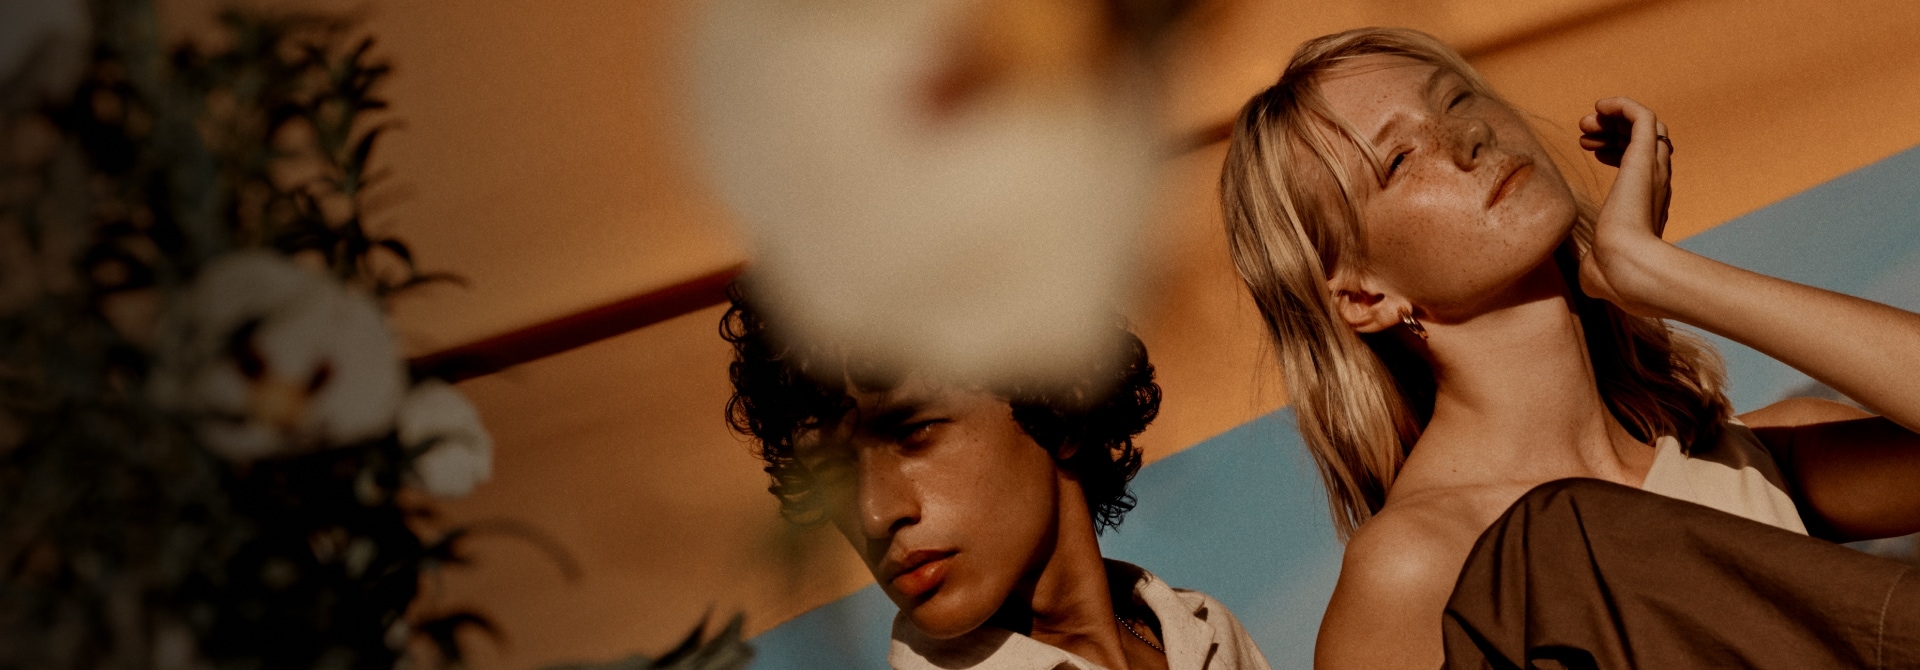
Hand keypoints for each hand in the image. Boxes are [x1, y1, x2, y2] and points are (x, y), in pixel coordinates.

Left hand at [1576, 97, 1674, 315]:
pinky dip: (1624, 105)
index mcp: (1648, 204)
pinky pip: (1642, 117)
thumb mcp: (1597, 264)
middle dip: (1613, 130)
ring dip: (1614, 118)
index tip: (1589, 147)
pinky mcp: (1644, 158)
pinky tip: (1601, 105)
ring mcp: (1653, 170)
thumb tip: (1587, 277)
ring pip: (1644, 126)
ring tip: (1585, 122)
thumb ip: (1594, 263)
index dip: (1615, 149)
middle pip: (1644, 141)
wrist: (1624, 269)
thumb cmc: (1610, 273)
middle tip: (1583, 130)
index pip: (1640, 164)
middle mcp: (1656, 184)